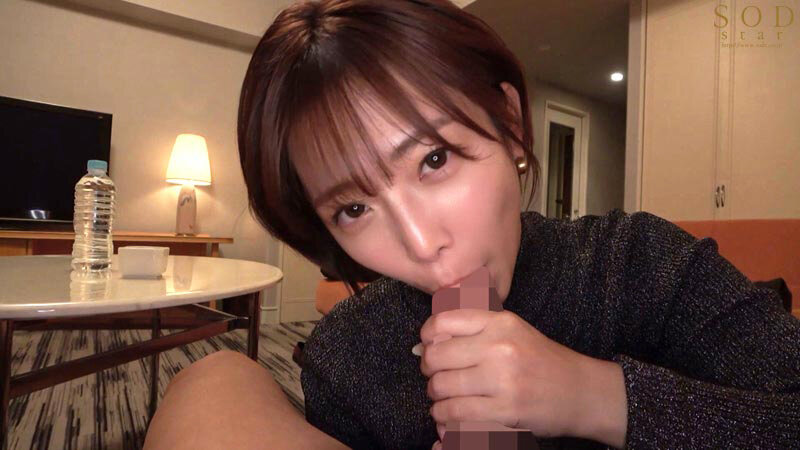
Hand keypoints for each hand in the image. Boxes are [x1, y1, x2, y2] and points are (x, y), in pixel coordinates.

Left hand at [418, 309, 596, 439]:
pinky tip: (449, 416)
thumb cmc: (542, 361)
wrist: (580, 391)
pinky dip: (445, 418)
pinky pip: (456, 414)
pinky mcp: (505, 411)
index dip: (427, 337)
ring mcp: (503, 379)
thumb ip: (474, 332)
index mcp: (500, 322)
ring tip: (443, 399)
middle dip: (428, 370)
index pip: (443, 322)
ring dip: (436, 398)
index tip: (428, 347)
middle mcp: (500, 347)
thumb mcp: (512, 331)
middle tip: (435, 377)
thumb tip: (425, 343)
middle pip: (436, 357)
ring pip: (442, 388)